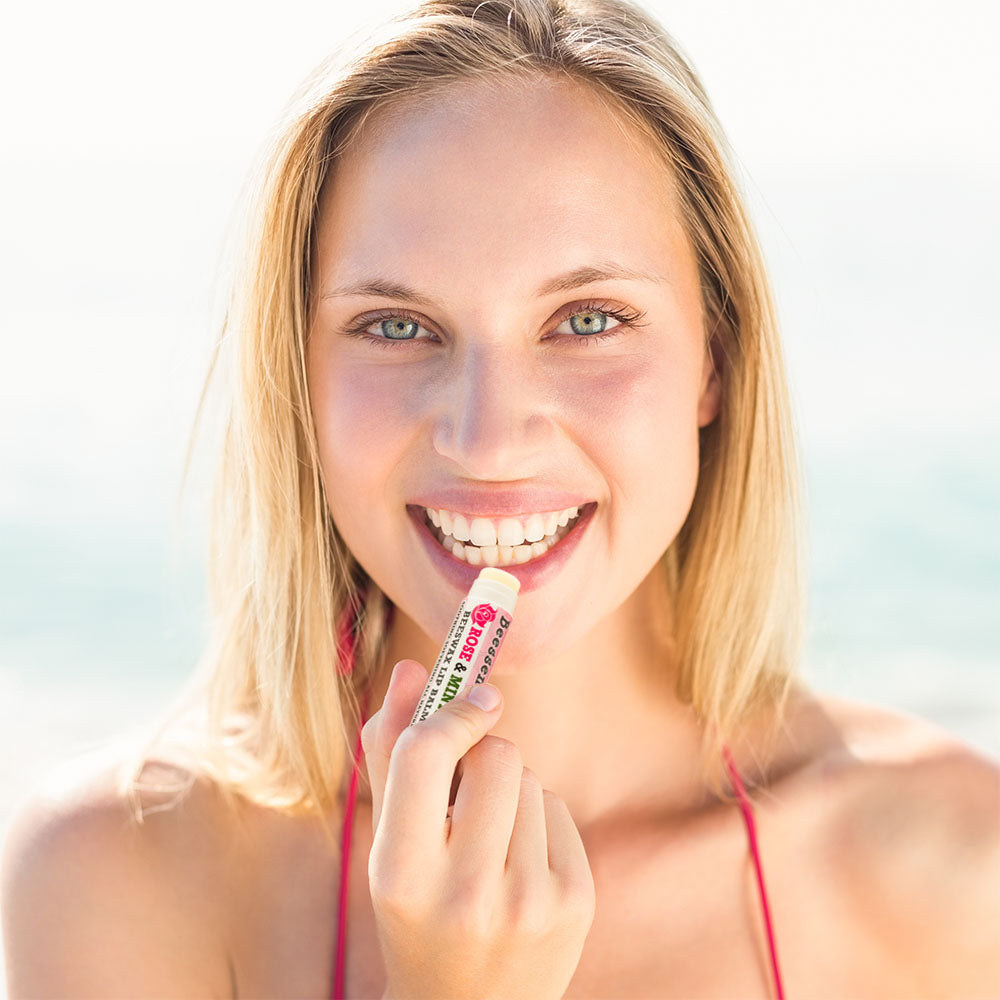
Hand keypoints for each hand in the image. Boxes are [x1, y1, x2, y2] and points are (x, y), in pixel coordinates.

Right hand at [361, 659, 595, 999]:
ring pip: (528, 779)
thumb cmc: (417, 911)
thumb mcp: (386, 845)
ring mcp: (528, 903)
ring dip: (507, 790)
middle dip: (481, 755)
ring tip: (488, 840)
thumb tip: (413, 668)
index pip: (426, 754)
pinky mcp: (575, 904)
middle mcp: (466, 893)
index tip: (471, 697)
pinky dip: (536, 818)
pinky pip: (556, 808)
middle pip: (495, 756)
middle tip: (465, 790)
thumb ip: (391, 753)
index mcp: (401, 875)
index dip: (451, 711)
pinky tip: (518, 861)